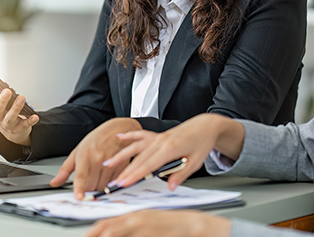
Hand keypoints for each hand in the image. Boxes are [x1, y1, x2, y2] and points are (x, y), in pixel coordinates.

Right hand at [0, 74, 37, 145]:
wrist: (12, 132)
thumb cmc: (0, 114)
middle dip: (2, 100)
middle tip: (6, 91)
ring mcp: (8, 124)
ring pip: (11, 117)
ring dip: (16, 108)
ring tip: (21, 98)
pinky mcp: (19, 128)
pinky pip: (25, 125)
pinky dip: (30, 121)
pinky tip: (34, 116)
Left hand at [49, 117, 142, 199]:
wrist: (117, 130)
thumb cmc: (96, 140)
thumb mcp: (77, 151)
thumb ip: (65, 169)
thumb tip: (54, 182)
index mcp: (84, 154)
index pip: (81, 175)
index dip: (80, 187)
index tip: (79, 197)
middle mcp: (98, 158)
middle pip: (91, 185)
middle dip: (88, 186)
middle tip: (89, 176)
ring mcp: (110, 163)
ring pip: (101, 186)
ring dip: (98, 185)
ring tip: (99, 172)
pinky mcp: (121, 167)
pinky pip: (112, 183)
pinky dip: (108, 182)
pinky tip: (108, 171)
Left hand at [84, 210, 230, 236]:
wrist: (196, 226)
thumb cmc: (174, 226)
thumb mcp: (151, 223)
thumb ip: (133, 228)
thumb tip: (114, 233)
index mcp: (135, 215)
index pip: (107, 223)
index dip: (92, 231)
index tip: (86, 236)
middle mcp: (137, 220)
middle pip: (107, 229)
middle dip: (93, 235)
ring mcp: (144, 228)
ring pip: (115, 233)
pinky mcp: (152, 234)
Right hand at [102, 114, 243, 190]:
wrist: (205, 126)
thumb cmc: (201, 143)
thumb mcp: (195, 162)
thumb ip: (181, 175)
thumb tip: (170, 187)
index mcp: (170, 148)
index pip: (148, 165)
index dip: (134, 175)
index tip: (124, 183)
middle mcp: (161, 141)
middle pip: (138, 159)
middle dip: (124, 171)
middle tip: (113, 183)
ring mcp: (158, 137)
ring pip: (136, 147)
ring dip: (121, 155)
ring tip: (108, 163)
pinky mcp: (158, 135)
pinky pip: (141, 135)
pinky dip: (129, 136)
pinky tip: (119, 137)